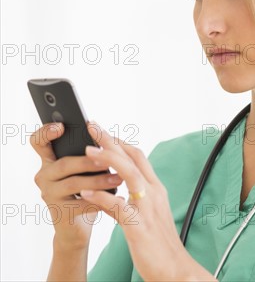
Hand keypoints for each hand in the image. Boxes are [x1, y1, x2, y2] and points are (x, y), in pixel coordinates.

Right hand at [29, 122, 123, 247]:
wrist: (77, 225)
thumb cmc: (84, 191)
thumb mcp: (84, 170)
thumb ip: (88, 154)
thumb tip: (106, 136)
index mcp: (50, 161)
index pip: (39, 142)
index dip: (46, 132)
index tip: (61, 126)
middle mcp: (44, 176)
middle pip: (63, 164)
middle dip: (88, 161)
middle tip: (109, 161)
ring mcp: (49, 195)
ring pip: (74, 183)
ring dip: (99, 181)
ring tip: (119, 179)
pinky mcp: (59, 212)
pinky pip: (82, 203)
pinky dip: (101, 200)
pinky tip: (117, 198)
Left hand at [78, 122, 212, 280]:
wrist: (174, 269)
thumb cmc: (159, 245)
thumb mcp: (147, 217)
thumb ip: (131, 201)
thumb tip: (112, 191)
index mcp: (156, 190)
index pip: (139, 158)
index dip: (120, 143)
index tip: (103, 133)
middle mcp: (154, 194)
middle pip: (133, 158)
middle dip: (111, 140)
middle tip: (92, 127)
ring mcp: (147, 208)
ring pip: (128, 174)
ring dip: (107, 159)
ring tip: (86, 150)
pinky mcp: (138, 225)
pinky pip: (118, 207)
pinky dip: (101, 197)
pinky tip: (86, 191)